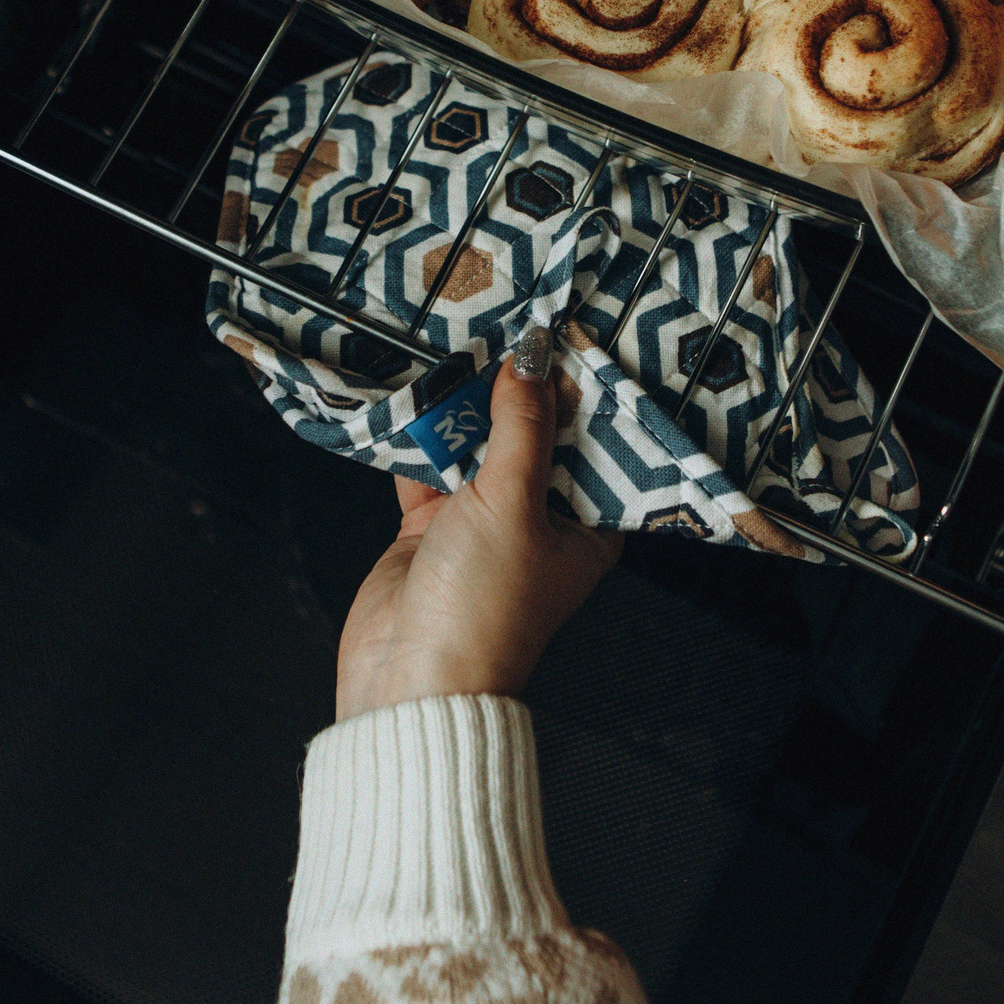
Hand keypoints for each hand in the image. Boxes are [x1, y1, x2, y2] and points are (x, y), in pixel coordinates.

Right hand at [337, 325, 623, 719]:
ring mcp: (482, 525)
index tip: (571, 333)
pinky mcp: (429, 530)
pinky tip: (411, 389)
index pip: (595, 446)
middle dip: (517, 390)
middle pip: (532, 440)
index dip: (584, 393)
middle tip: (508, 321)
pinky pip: (426, 468)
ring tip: (457, 340)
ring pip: (476, 448)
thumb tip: (533, 355)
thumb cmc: (484, 608)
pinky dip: (418, 436)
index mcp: (586, 527)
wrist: (408, 682)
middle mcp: (539, 523)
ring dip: (464, 407)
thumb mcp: (513, 504)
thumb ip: (521, 426)